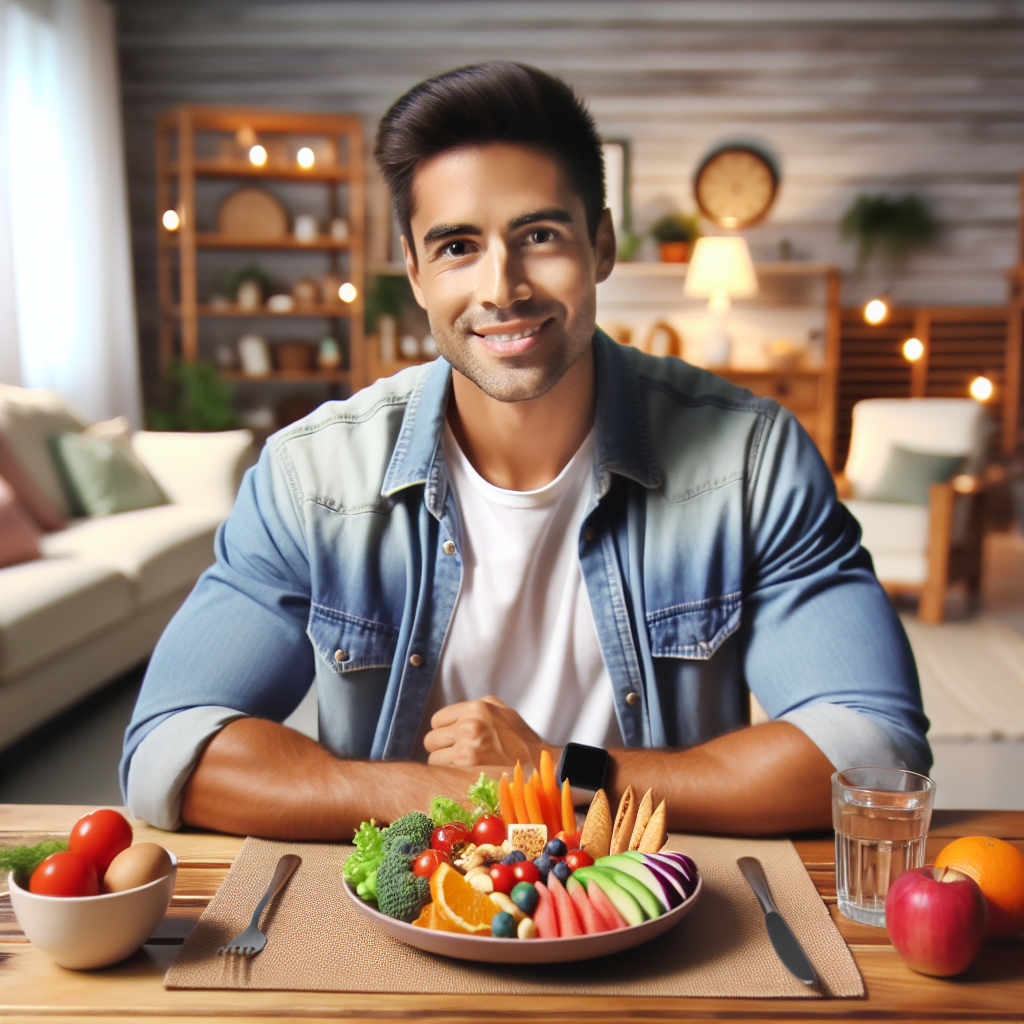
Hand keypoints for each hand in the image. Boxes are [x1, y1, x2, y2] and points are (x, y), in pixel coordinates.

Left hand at [422, 696, 556, 770]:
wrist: (538, 763)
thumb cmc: (520, 738)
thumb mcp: (501, 710)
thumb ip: (476, 708)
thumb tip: (452, 716)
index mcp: (476, 708)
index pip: (437, 720)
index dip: (443, 730)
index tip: (452, 738)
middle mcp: (469, 726)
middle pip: (430, 740)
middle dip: (440, 747)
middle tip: (455, 753)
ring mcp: (467, 750)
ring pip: (434, 759)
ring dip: (444, 764)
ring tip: (461, 766)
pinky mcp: (468, 771)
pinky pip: (443, 773)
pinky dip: (449, 776)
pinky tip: (464, 775)